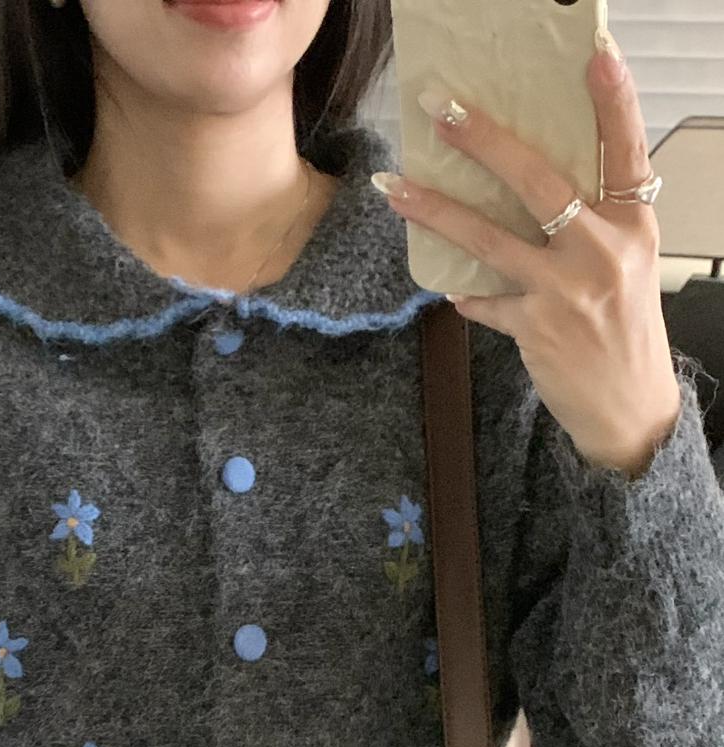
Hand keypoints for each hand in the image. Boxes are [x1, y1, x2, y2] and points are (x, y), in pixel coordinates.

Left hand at [373, 30, 682, 477]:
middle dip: (486, 141)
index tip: (594, 56)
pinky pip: (485, 301)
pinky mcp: (536, 328)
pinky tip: (449, 289)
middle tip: (444, 109)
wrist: (629, 407)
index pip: (626, 150)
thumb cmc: (624, 329)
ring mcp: (567, 290)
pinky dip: (467, 295)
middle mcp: (603, 250)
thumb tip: (534, 185)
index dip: (613, 101)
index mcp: (634, 224)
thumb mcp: (626, 265)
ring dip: (437, 210)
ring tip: (395, 187)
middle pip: (539, 181)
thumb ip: (592, 223)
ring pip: (491, 237)